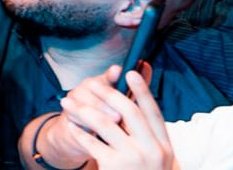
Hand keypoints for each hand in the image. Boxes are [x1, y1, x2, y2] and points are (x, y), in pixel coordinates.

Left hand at [56, 69, 174, 169]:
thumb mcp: (157, 156)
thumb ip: (147, 132)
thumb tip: (133, 98)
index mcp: (165, 145)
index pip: (154, 112)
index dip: (143, 91)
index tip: (131, 71)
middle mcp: (153, 151)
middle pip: (129, 112)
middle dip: (108, 92)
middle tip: (90, 82)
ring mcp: (134, 159)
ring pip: (105, 123)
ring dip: (83, 109)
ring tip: (67, 101)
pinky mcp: (114, 166)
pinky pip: (92, 143)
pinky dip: (79, 131)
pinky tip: (70, 124)